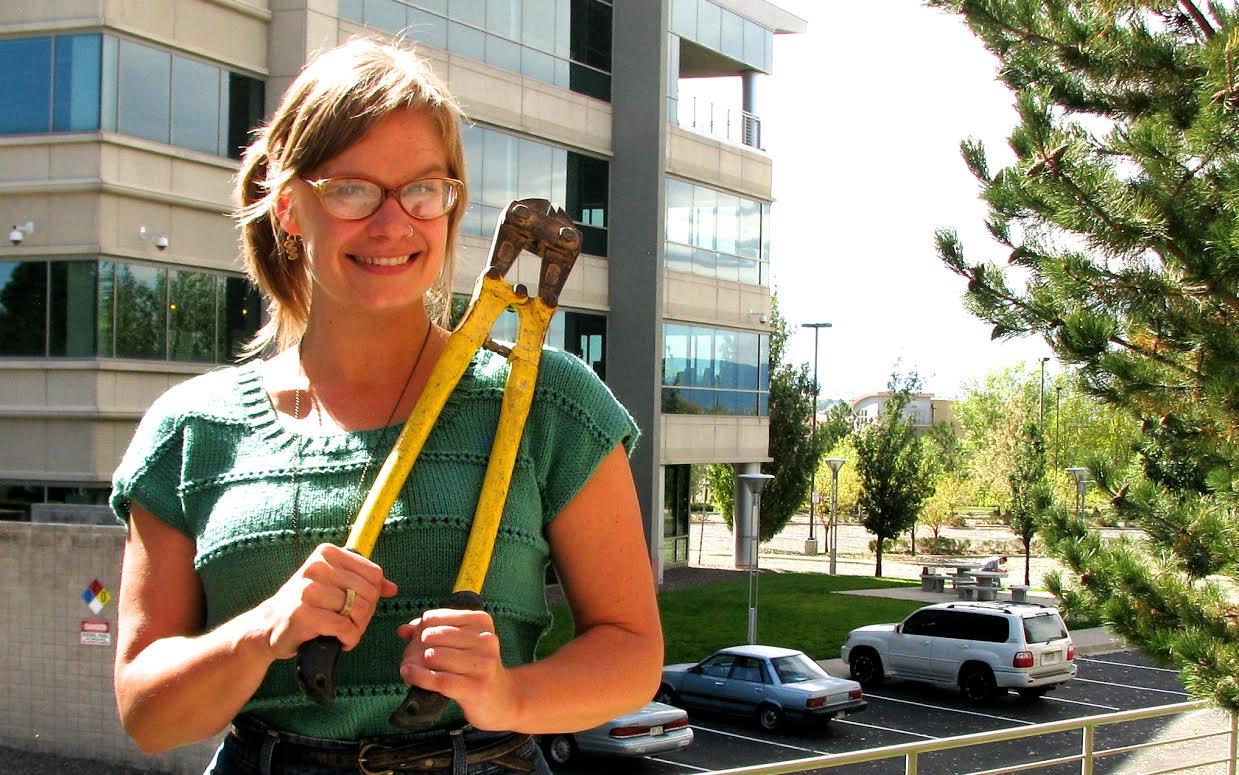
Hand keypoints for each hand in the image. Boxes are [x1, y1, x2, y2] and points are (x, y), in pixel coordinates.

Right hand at [257, 543, 397, 658]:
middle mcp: (316, 566)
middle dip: (365, 614)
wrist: (269, 626)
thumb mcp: (335, 586)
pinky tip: (341, 641)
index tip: (358, 606)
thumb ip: (364, 583)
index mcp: (327, 553)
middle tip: (352, 624)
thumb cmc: (308, 605)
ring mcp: (307, 589)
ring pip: (357, 610)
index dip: (373, 595)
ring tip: (345, 633)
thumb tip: (392, 588)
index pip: (374, 574)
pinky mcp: (303, 613)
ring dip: (357, 629)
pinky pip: (344, 627)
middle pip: (368, 592)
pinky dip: (349, 639)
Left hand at [397, 608, 518, 729]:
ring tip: (410, 668)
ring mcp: (482, 664)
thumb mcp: (462, 644)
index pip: (435, 618)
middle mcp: (485, 639)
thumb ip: (433, 632)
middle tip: (411, 657)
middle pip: (432, 636)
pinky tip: (408, 674)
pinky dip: (418, 676)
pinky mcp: (475, 687)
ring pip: (434, 656)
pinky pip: (438, 679)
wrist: (502, 699)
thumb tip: (402, 630)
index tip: (416, 640)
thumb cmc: (476, 668)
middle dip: (415, 647)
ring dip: (415, 663)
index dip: (419, 629)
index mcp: (481, 622)